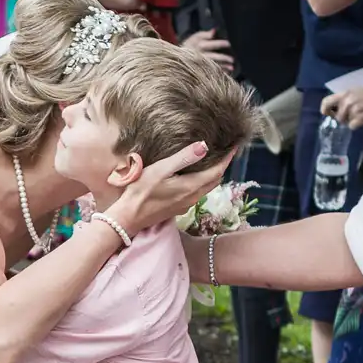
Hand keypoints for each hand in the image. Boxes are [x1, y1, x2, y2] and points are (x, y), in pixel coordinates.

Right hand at [102, 141, 238, 235]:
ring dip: (213, 173)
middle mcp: (193, 197)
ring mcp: (186, 204)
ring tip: (212, 159)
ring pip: (207, 187)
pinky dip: (202, 180)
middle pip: (215, 180)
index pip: (218, 171)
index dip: (228, 157)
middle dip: (222, 165)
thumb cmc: (141, 192)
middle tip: (225, 149)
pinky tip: (194, 173)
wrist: (128, 217)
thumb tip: (204, 146)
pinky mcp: (178, 207)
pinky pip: (197, 192)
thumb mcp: (161, 170)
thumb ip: (183, 158)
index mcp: (192, 187)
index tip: (234, 144)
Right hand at [182, 29, 233, 73]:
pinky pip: (210, 73)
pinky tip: (226, 73)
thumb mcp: (195, 38)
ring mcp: (198, 65)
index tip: (228, 44)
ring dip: (222, 67)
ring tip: (231, 68)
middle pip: (211, 57)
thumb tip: (214, 31)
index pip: (209, 44)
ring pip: (212, 66)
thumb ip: (205, 34)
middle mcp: (198, 56)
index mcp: (197, 46)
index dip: (219, 44)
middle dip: (222, 58)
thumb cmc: (190, 46)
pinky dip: (218, 73)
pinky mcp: (199, 72)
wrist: (178, 59)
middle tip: (232, 59)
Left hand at [321, 89, 362, 128]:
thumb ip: (343, 99)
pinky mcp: (361, 118)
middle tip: (351, 116)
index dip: (325, 109)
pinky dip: (357, 125)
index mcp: (344, 93)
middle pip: (338, 117)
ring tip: (359, 115)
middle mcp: (347, 101)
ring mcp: (354, 110)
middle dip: (343, 118)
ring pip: (346, 122)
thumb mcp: (354, 91)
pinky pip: (352, 126)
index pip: (327, 101)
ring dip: (351, 121)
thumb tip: (334, 110)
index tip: (327, 113)